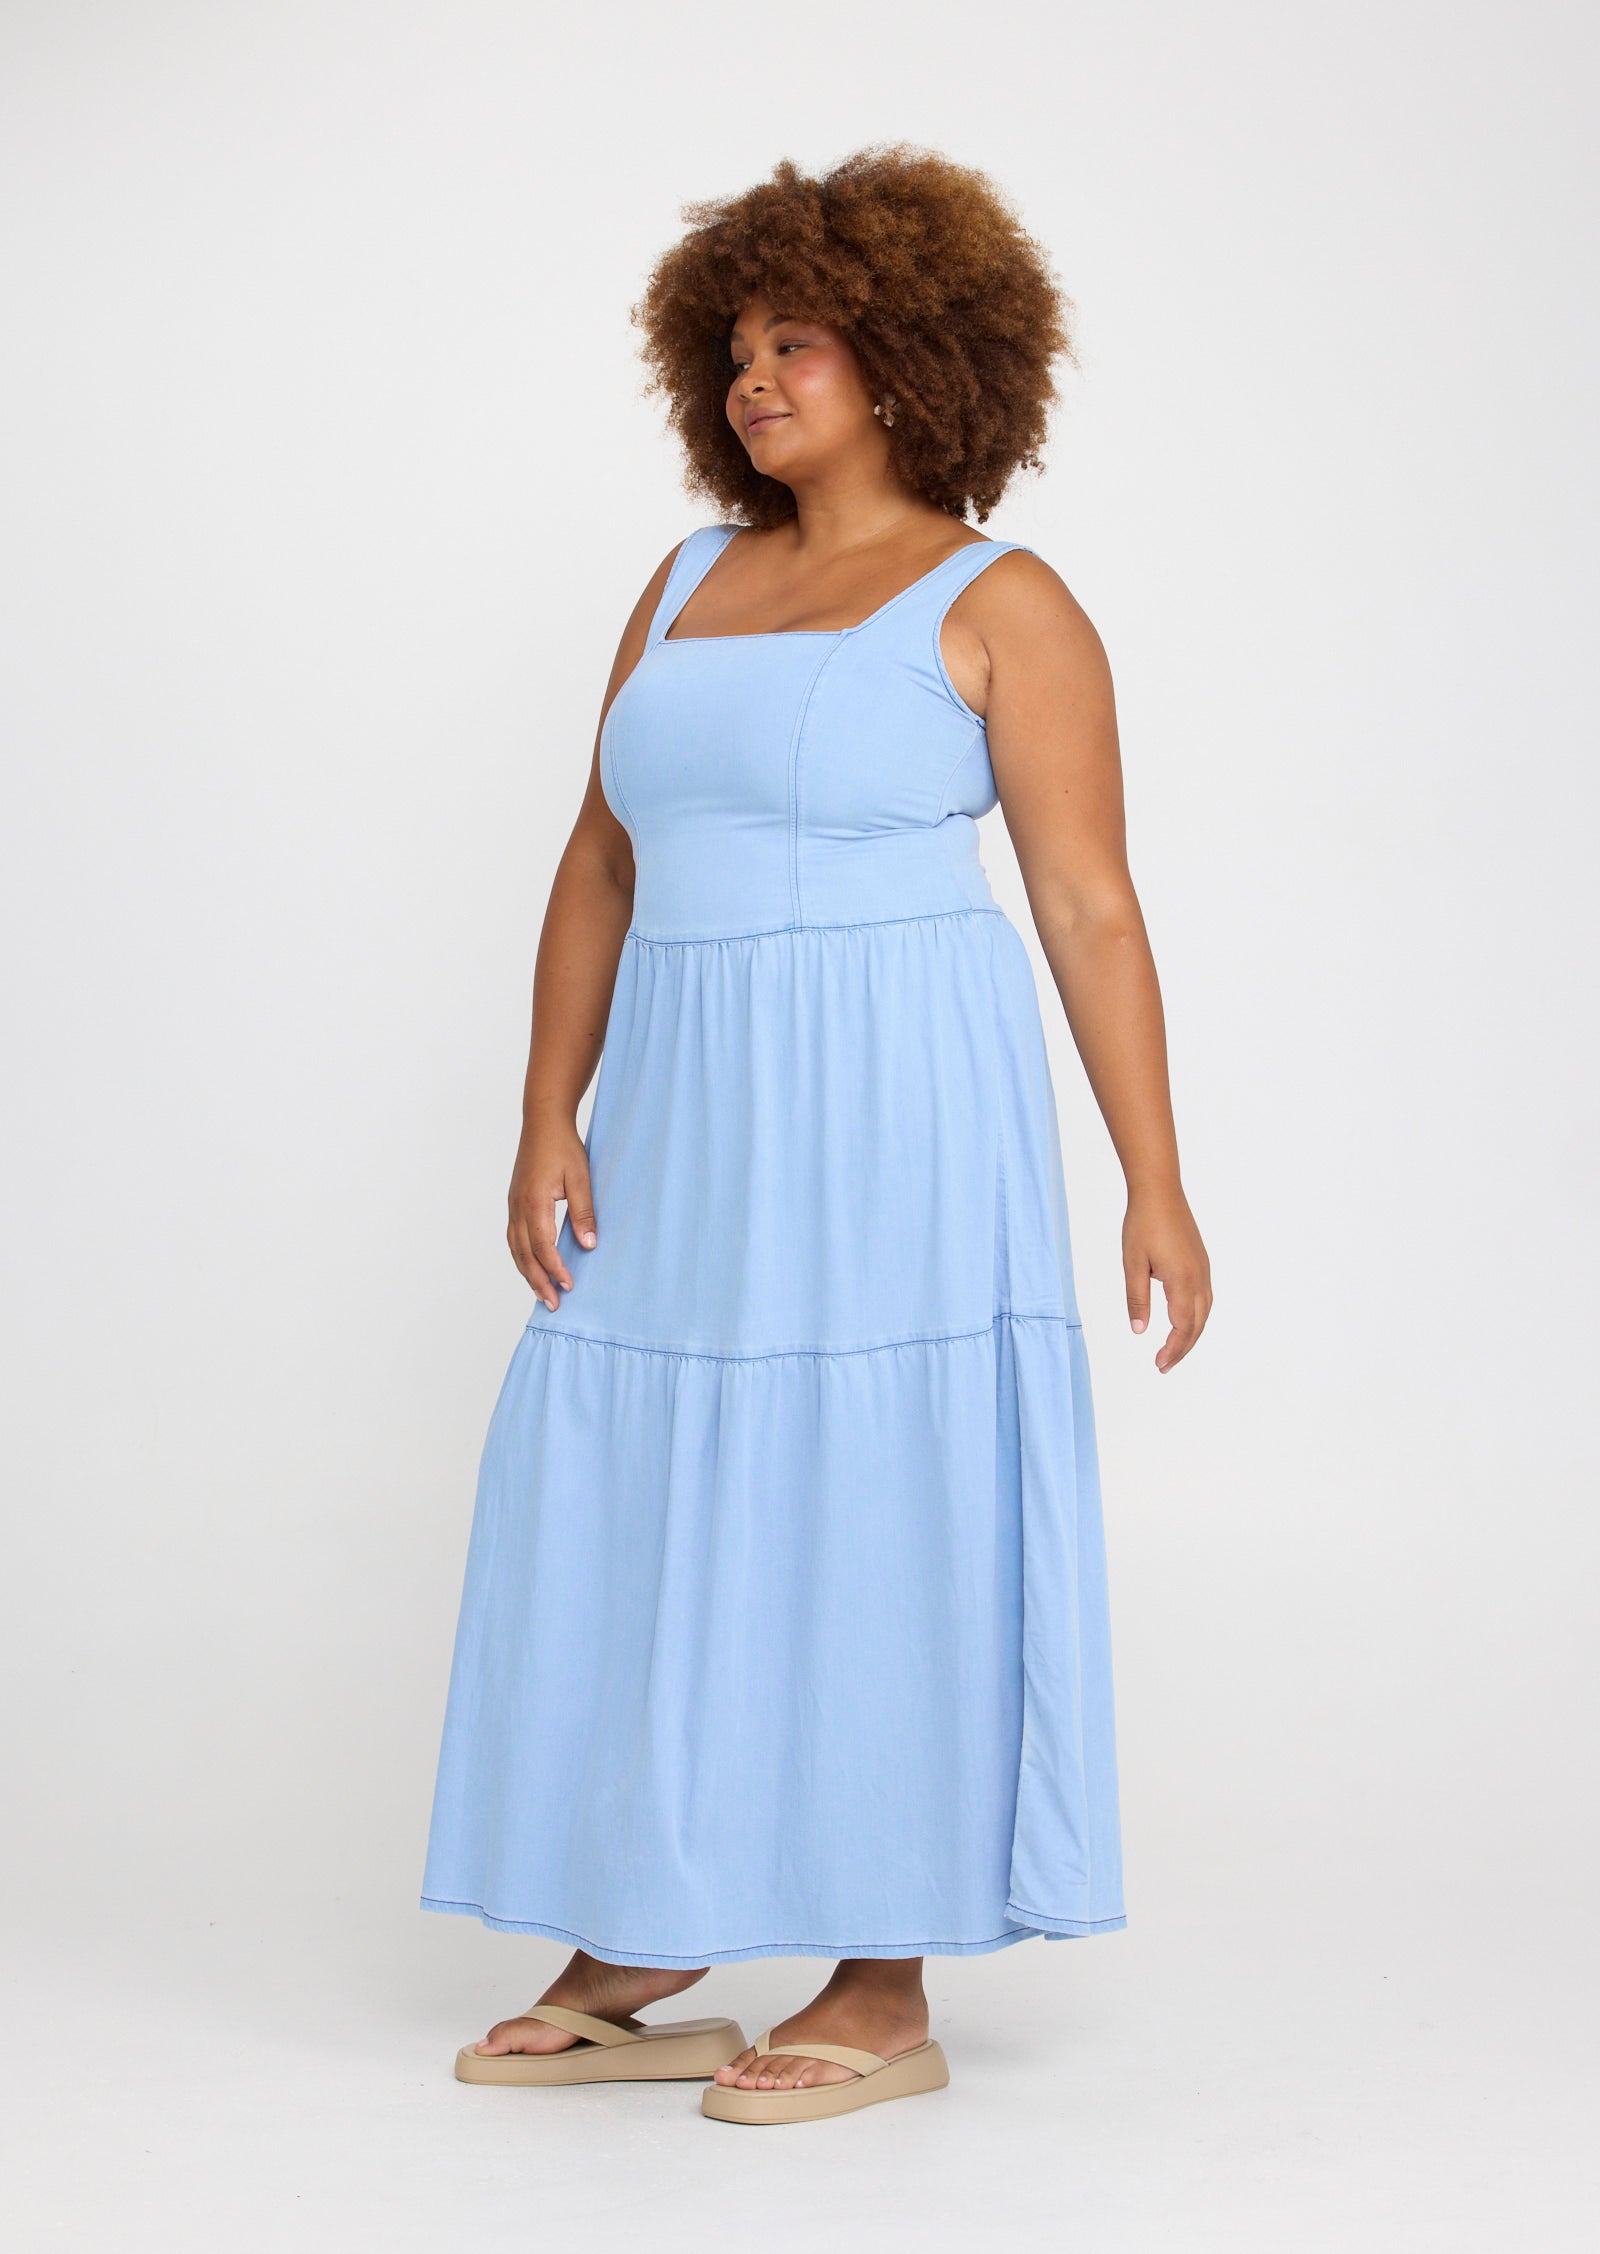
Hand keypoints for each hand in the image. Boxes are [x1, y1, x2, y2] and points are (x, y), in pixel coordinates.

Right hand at [507, 1115, 597, 1311]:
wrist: (542, 1123)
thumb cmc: (563, 1147)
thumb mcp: (581, 1178)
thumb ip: (583, 1213)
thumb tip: (589, 1246)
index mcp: (534, 1202)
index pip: (543, 1246)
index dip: (555, 1269)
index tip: (570, 1285)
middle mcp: (518, 1207)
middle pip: (524, 1255)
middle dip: (538, 1282)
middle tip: (553, 1304)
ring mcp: (513, 1205)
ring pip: (516, 1249)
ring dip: (528, 1273)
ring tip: (542, 1293)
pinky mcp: (514, 1203)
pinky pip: (514, 1238)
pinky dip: (522, 1257)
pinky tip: (531, 1267)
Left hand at [1122, 1185, 1211, 1372]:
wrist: (1160, 1191)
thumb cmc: (1143, 1224)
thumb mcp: (1133, 1263)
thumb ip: (1137, 1299)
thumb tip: (1139, 1331)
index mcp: (1182, 1280)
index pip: (1182, 1327)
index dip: (1172, 1349)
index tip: (1159, 1365)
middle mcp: (1199, 1278)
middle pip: (1197, 1324)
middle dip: (1182, 1349)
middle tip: (1164, 1366)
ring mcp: (1203, 1269)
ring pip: (1204, 1312)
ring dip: (1191, 1334)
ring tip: (1173, 1349)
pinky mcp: (1202, 1262)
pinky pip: (1204, 1298)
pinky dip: (1196, 1317)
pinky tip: (1183, 1320)